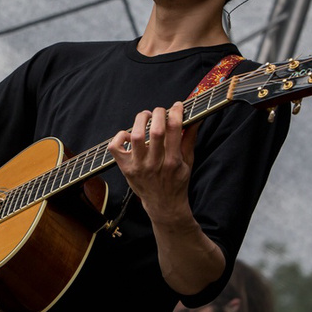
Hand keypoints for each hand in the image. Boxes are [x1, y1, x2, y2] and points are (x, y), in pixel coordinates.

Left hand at [107, 101, 198, 220]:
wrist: (163, 206)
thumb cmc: (177, 181)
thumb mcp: (188, 161)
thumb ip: (190, 138)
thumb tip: (196, 117)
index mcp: (173, 161)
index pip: (174, 130)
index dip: (176, 113)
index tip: (177, 106)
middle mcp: (155, 164)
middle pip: (156, 131)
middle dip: (159, 113)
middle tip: (161, 110)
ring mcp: (138, 167)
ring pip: (136, 136)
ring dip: (141, 120)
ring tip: (146, 117)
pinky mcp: (126, 169)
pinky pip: (116, 148)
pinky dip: (120, 137)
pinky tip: (129, 135)